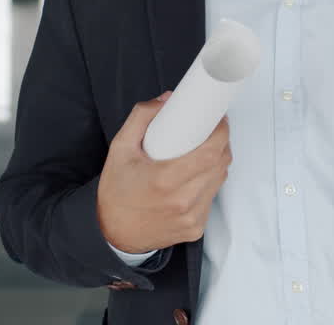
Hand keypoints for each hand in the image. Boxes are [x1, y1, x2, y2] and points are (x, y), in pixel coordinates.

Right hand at [96, 91, 231, 253]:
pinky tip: (195, 177)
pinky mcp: (195, 228)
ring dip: (217, 162)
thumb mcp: (120, 148)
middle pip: (220, 164)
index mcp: (165, 180)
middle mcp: (182, 201)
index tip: (218, 121)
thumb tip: (167, 100)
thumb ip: (141, 118)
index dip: (221, 133)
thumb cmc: (116, 193)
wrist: (112, 233)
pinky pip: (212, 197)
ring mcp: (191, 217)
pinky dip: (208, 183)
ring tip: (202, 152)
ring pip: (219, 179)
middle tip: (210, 132)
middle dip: (220, 143)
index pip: (211, 152)